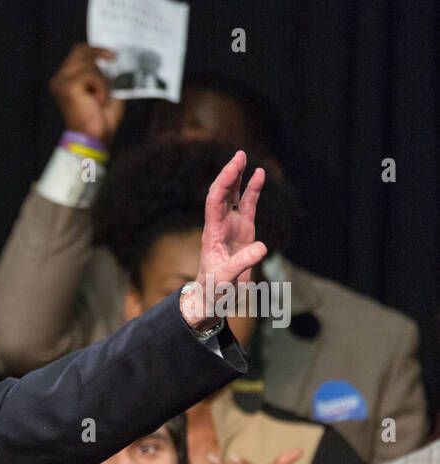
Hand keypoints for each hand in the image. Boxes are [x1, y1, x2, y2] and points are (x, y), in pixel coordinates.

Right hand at [48, 44, 125, 147]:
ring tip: (101, 97)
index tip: (112, 55)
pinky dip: (101, 86)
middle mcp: (59, 79)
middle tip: (112, 63)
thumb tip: (112, 56)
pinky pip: (91, 74)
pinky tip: (99, 100)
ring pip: (87, 62)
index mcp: (65, 80)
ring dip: (101, 79)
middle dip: (98, 56)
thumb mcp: (104, 88)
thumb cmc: (100, 118)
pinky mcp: (68, 87)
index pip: (77, 53)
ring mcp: (61, 82)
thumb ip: (103, 72)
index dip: (94, 49)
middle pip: (79, 51)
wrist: (94, 137)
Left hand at [181, 151, 266, 329]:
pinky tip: (259, 175)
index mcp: (212, 234)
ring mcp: (232, 227)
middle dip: (230, 174)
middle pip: (223, 194)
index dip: (223, 184)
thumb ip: (241, 264)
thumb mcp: (224, 280)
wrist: (212, 298)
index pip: (215, 202)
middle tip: (239, 155)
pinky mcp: (244, 231)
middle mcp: (220, 225)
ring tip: (243, 157)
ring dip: (238, 177)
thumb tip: (261, 248)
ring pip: (235, 196)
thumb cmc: (213, 290)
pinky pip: (249, 206)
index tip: (233, 168)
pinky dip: (253, 191)